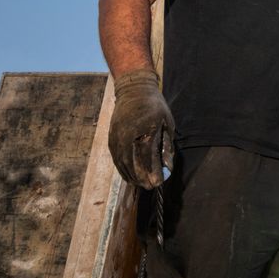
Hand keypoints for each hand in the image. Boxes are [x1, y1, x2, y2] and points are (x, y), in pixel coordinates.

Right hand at [108, 70, 174, 188]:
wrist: (133, 90)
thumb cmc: (154, 106)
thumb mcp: (167, 124)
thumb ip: (166, 146)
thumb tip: (167, 167)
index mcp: (144, 130)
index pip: (147, 157)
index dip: (152, 172)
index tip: (158, 183)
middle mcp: (127, 135)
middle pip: (133, 163)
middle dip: (142, 178)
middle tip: (150, 186)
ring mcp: (117, 137)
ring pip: (123, 163)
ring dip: (132, 176)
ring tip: (141, 183)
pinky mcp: (111, 139)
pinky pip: (117, 158)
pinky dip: (123, 169)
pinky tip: (130, 175)